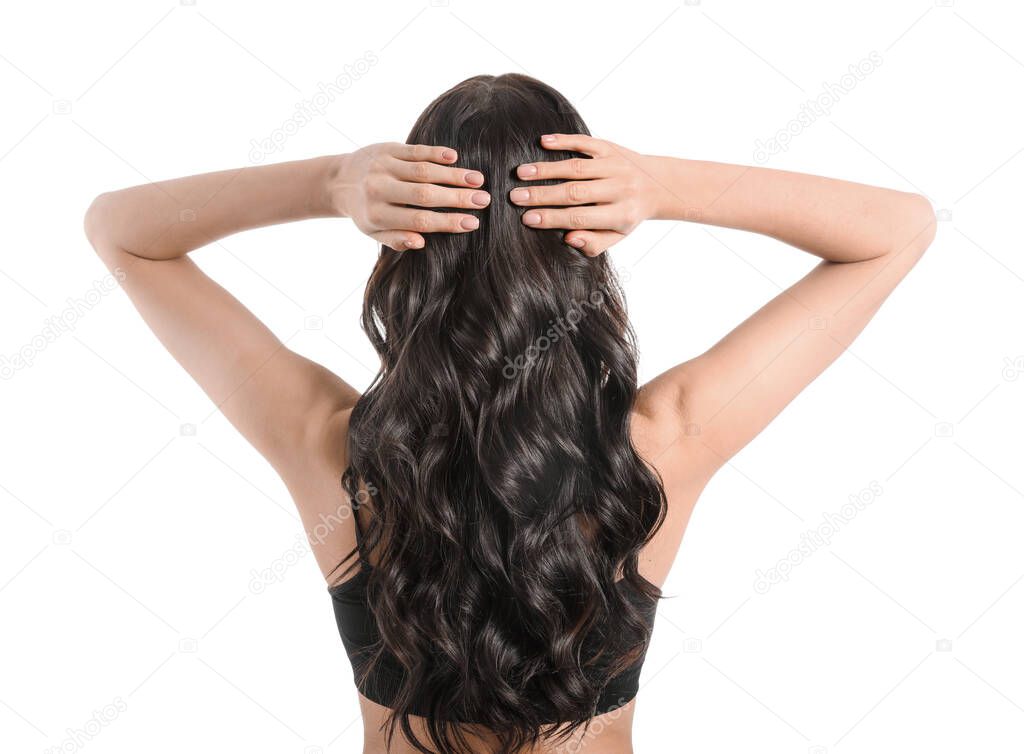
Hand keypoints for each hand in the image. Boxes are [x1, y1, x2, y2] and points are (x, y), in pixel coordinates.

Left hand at [331, 143, 490, 250]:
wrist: (338, 180)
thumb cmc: (365, 211)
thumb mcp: (374, 232)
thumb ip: (396, 239)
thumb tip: (421, 243)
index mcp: (378, 215)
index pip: (419, 220)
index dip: (447, 222)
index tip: (473, 223)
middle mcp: (379, 190)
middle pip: (425, 195)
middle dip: (457, 198)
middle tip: (485, 200)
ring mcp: (383, 167)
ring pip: (423, 171)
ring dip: (453, 175)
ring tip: (478, 180)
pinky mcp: (386, 149)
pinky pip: (415, 151)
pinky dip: (436, 153)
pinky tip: (455, 158)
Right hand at [510, 134, 664, 255]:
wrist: (659, 185)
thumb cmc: (629, 214)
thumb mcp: (617, 236)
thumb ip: (593, 243)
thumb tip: (568, 238)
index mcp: (620, 214)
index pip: (580, 217)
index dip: (552, 218)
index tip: (527, 218)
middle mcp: (619, 188)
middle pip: (574, 192)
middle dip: (542, 195)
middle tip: (515, 196)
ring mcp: (616, 166)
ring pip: (576, 167)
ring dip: (546, 169)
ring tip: (521, 173)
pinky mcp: (612, 148)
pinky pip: (586, 142)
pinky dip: (564, 140)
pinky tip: (543, 141)